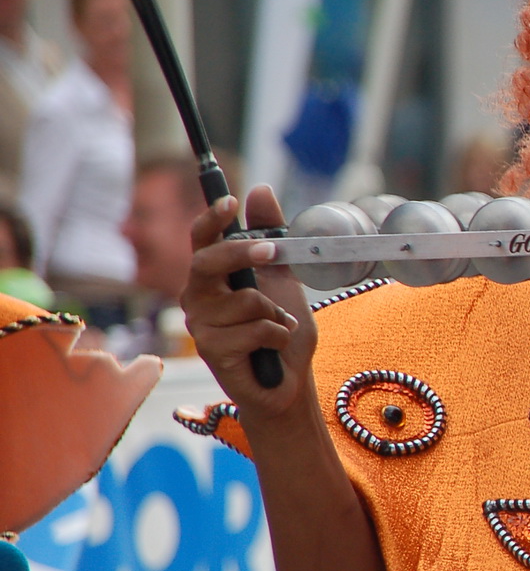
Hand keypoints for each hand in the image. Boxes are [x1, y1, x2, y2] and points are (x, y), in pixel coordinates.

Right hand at [182, 186, 316, 415]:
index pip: (203, 240)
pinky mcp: (212, 350)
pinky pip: (256, 329)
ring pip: (245, 300)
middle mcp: (198, 297)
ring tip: (277, 328)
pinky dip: (277, 335)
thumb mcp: (283, 276)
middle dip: (242, 253)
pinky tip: (271, 348)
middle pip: (209, 262)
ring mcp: (202, 325)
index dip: (212, 219)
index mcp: (213, 275)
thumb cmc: (281, 327)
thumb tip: (260, 190)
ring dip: (275, 313)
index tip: (231, 201)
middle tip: (272, 252)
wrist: (289, 379)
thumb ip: (271, 235)